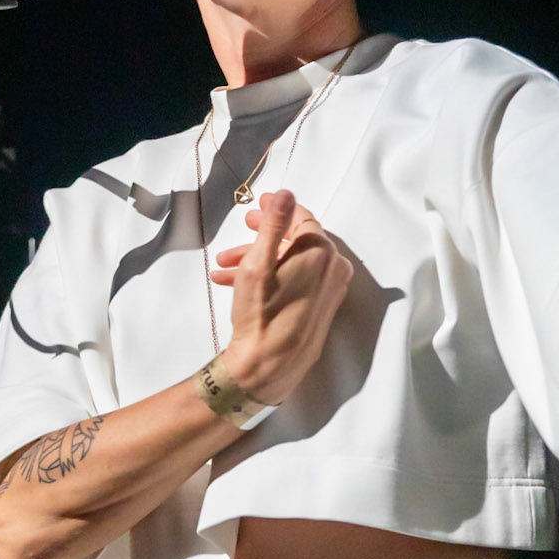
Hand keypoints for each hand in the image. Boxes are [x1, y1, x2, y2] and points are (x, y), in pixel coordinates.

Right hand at [209, 189, 353, 403]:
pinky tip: (238, 284)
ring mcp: (330, 289)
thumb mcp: (259, 263)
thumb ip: (274, 224)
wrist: (269, 365)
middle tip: (243, 230)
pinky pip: (298, 281)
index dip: (277, 209)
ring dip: (260, 259)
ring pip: (293, 262)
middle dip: (264, 236)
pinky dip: (272, 278)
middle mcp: (333, 268)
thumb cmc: (261, 314)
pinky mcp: (323, 306)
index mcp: (321, 251)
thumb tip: (286, 193)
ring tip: (225, 267)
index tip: (259, 205)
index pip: (301, 216)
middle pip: (296, 240)